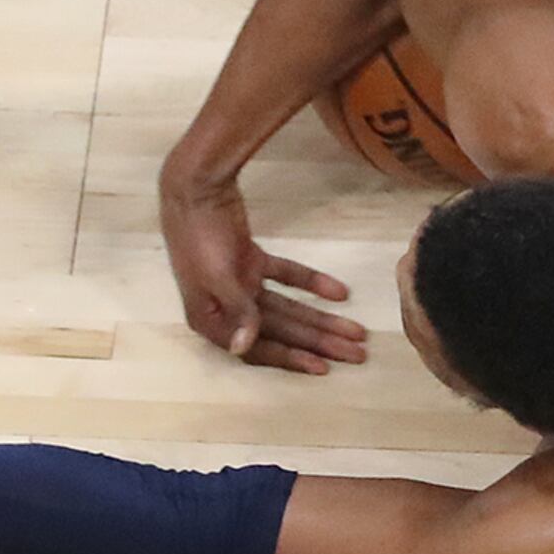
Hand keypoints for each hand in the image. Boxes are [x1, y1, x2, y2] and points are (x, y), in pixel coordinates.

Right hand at [161, 177, 368, 373]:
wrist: (196, 187)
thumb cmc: (199, 237)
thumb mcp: (217, 277)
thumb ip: (236, 311)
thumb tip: (243, 348)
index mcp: (210, 319)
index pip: (257, 349)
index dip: (290, 358)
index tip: (324, 367)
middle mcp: (226, 307)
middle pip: (280, 331)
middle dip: (319, 342)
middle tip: (357, 353)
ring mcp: (241, 283)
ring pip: (288, 308)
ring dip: (322, 318)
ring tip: (356, 331)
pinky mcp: (251, 260)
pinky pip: (287, 277)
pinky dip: (312, 284)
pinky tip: (340, 293)